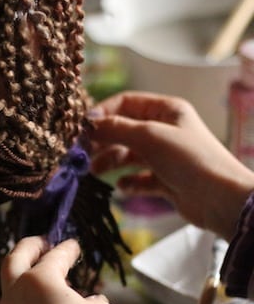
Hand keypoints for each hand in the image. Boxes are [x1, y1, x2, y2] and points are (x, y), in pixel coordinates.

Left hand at [0, 236, 116, 303]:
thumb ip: (94, 300)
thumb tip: (90, 300)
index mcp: (38, 279)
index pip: (55, 256)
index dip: (68, 249)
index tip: (73, 244)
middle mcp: (16, 292)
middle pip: (14, 258)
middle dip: (29, 246)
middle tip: (43, 242)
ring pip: (11, 284)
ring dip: (25, 273)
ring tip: (46, 274)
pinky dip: (27, 297)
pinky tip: (44, 303)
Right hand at [90, 91, 253, 239]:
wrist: (222, 200)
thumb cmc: (190, 159)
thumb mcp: (149, 136)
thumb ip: (115, 128)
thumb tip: (87, 123)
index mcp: (166, 110)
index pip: (125, 103)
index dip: (103, 113)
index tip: (83, 128)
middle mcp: (165, 130)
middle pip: (124, 130)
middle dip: (102, 140)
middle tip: (81, 152)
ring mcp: (165, 156)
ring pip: (128, 155)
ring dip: (110, 162)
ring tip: (94, 171)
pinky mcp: (166, 180)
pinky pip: (139, 178)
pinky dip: (129, 183)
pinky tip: (123, 187)